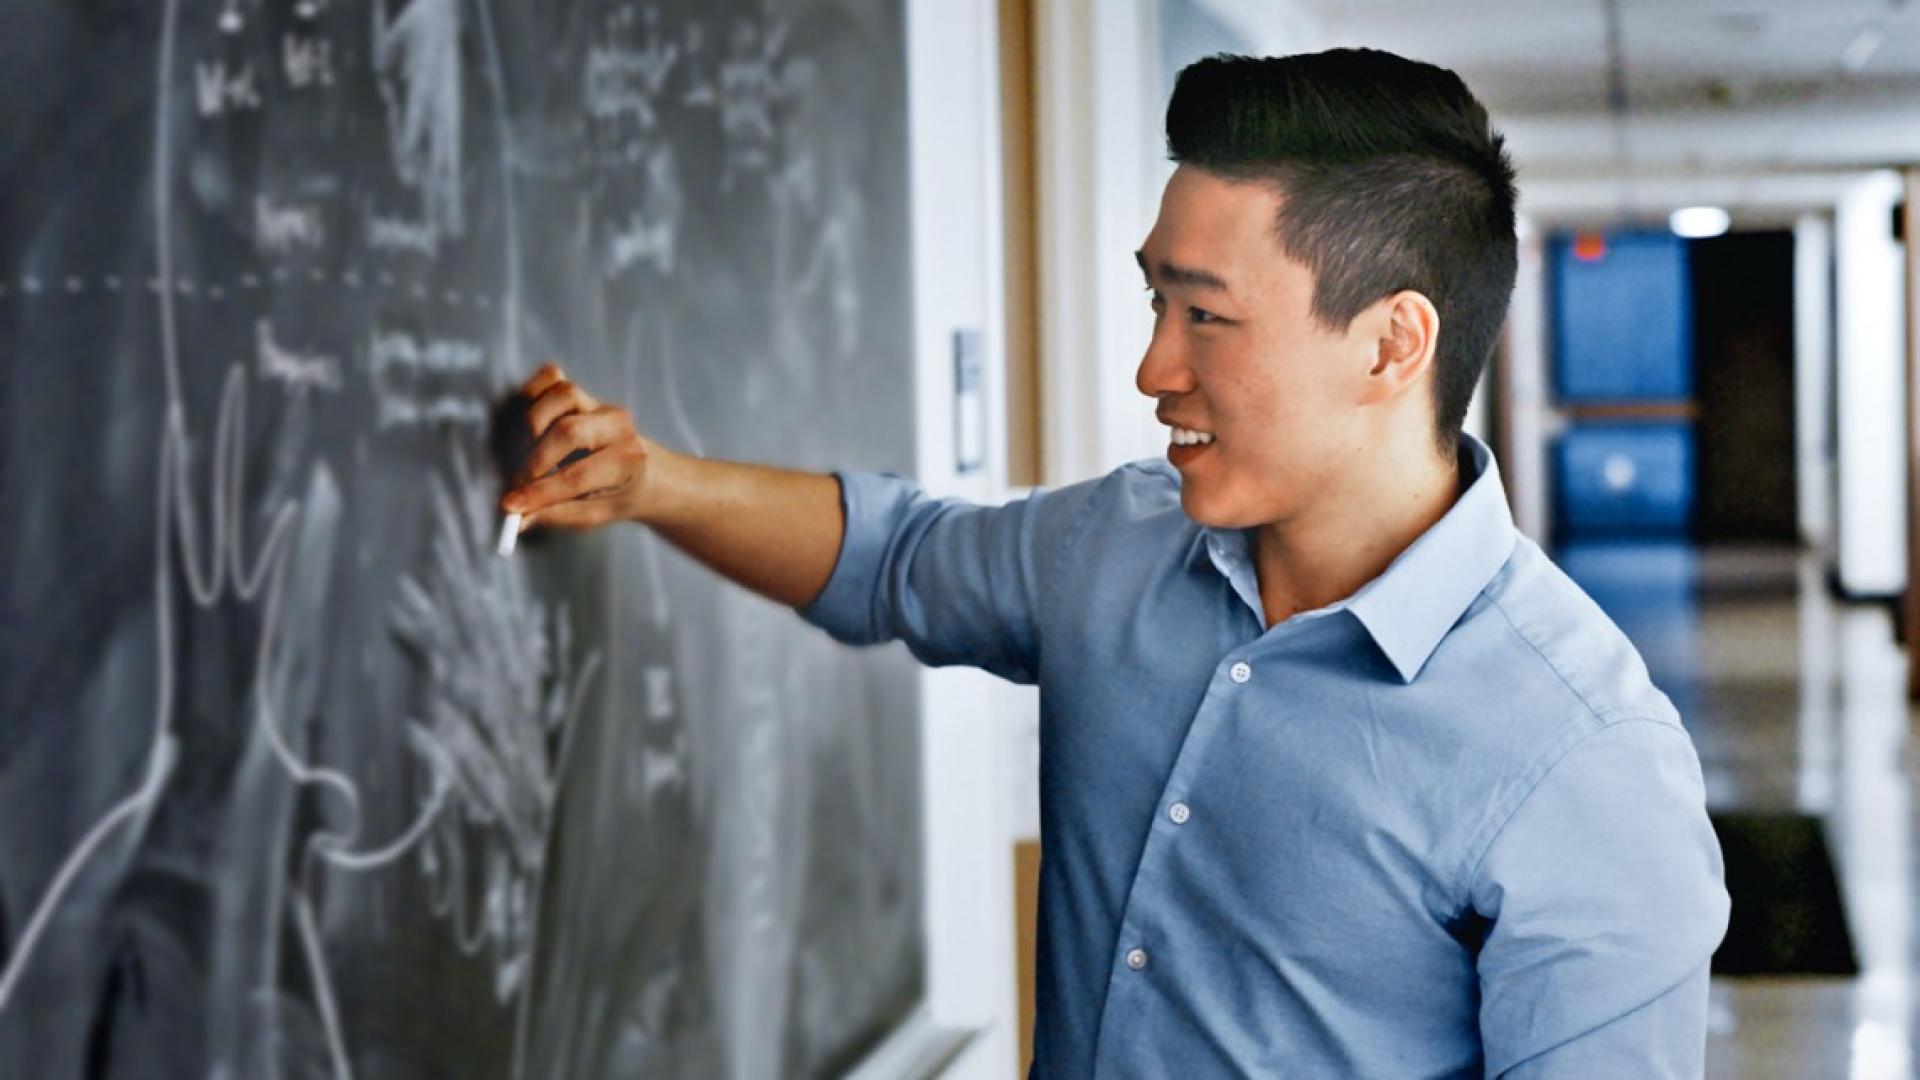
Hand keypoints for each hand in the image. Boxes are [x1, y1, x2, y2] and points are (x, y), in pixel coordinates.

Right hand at [499, 363, 651, 529]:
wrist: (646, 471)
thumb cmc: (617, 494)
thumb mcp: (595, 514)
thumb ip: (557, 515)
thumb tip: (519, 520)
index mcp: (629, 459)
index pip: (577, 475)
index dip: (540, 492)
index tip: (510, 506)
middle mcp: (618, 425)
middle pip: (568, 431)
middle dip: (535, 461)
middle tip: (517, 483)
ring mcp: (600, 403)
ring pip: (563, 394)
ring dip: (533, 423)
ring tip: (527, 452)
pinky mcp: (582, 392)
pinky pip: (552, 377)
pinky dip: (532, 392)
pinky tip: (528, 422)